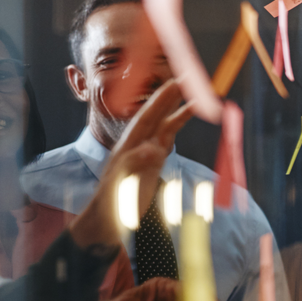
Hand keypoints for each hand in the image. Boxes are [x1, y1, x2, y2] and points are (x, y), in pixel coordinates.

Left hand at [71, 79, 194, 248]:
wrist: (107, 221)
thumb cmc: (111, 204)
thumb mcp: (122, 184)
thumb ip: (137, 164)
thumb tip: (155, 148)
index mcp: (128, 145)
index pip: (148, 117)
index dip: (161, 101)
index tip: (175, 84)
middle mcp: (138, 144)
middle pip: (157, 115)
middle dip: (170, 97)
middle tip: (186, 79)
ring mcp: (146, 153)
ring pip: (165, 126)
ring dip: (177, 111)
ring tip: (194, 97)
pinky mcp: (154, 163)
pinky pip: (168, 140)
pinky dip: (177, 127)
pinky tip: (184, 118)